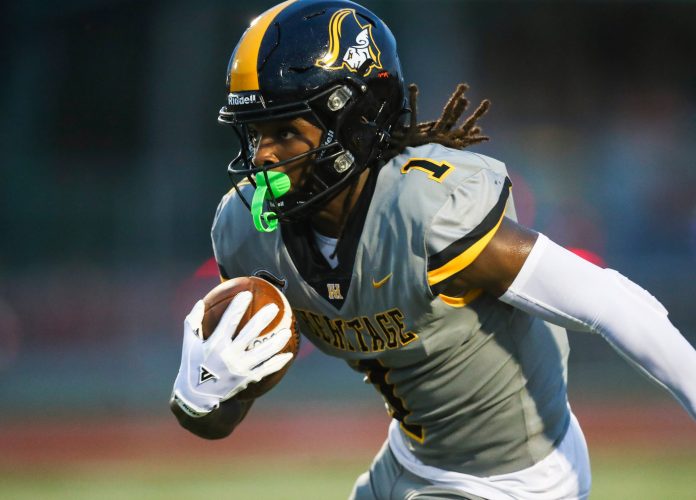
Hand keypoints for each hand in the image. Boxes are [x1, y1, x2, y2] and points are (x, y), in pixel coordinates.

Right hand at [172, 291, 292, 416]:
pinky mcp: (247, 379)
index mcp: (215, 345)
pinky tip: (288, 355)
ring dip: (277, 341)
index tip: (246, 294)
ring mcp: (240, 369)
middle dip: (263, 318)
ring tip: (288, 331)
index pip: (229, 321)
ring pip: (263, 352)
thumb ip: (193, 323)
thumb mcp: (189, 344)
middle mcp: (229, 356)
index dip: (238, 306)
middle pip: (250, 333)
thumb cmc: (192, 366)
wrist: (196, 398)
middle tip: (275, 308)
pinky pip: (266, 369)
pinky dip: (278, 362)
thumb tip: (200, 302)